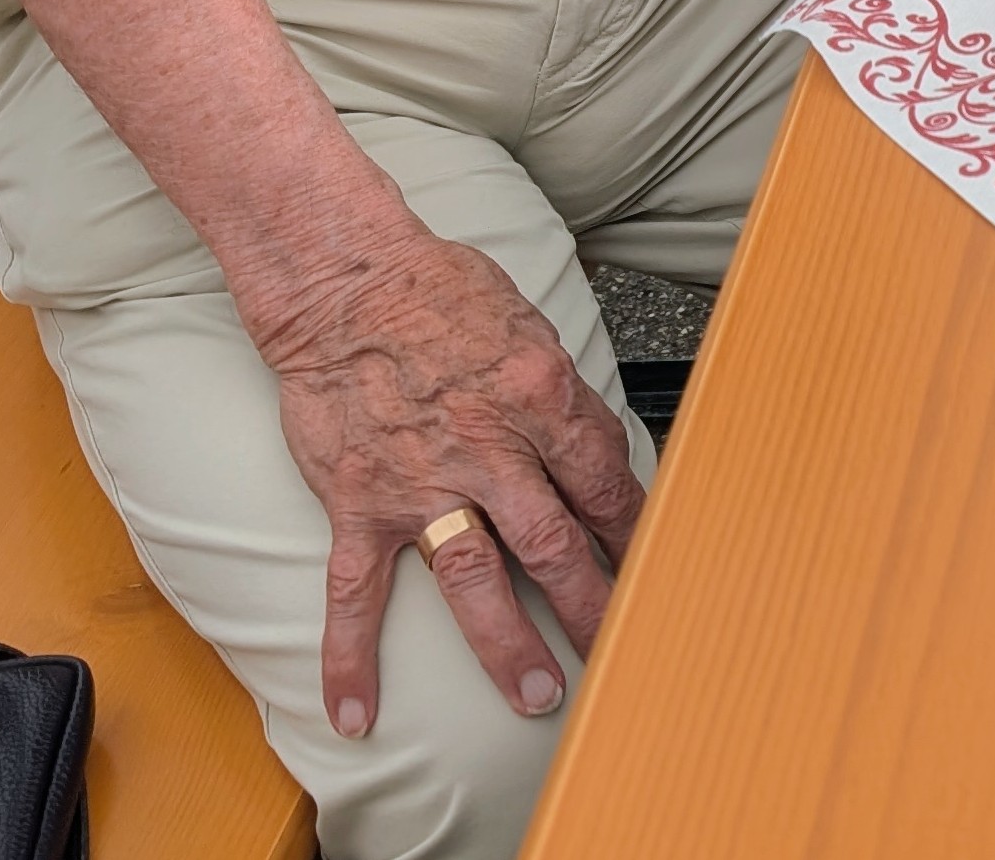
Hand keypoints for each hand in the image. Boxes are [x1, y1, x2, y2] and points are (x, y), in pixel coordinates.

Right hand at [248, 228, 643, 740]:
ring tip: (539, 694)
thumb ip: (557, 397)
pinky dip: (353, 657)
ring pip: (476, 578)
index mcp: (540, 397)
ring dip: (509, 643)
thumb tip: (589, 451)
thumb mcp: (529, 328)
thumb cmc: (439, 290)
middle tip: (618, 647)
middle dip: (591, 602)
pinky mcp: (357, 501)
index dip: (631, 528)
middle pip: (555, 541)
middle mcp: (488, 448)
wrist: (343, 281)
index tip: (651, 563)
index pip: (603, 480)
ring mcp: (420, 483)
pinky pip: (355, 593)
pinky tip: (359, 713)